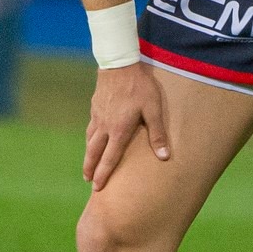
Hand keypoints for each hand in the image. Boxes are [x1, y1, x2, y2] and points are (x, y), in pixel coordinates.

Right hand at [84, 64, 170, 191]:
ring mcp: (98, 116)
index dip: (104, 174)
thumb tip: (164, 157)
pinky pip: (91, 127)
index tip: (98, 187)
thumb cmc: (140, 86)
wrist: (119, 63)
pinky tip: (92, 138)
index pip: (110, 158)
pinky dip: (90, 138)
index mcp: (119, 130)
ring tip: (88, 164)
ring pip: (90, 140)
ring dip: (88, 154)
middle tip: (88, 180)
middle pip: (94, 152)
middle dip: (91, 168)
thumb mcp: (153, 109)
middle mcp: (105, 126)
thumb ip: (158, 134)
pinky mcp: (95, 106)